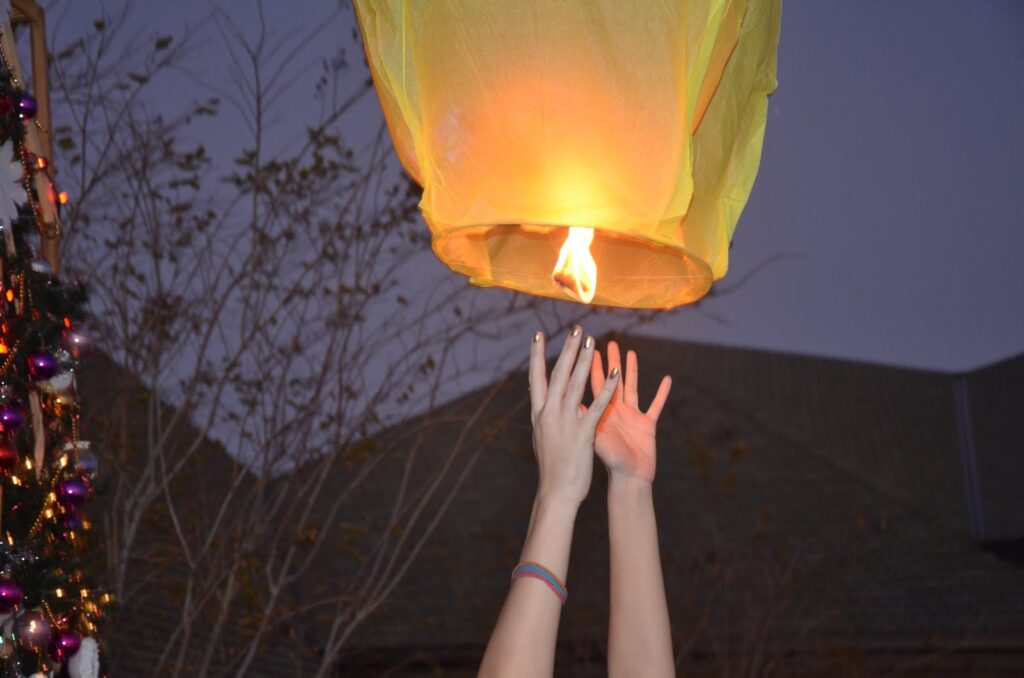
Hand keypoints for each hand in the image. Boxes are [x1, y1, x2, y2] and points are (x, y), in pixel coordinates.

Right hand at [530, 327, 618, 507]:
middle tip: (575, 328)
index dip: (537, 355)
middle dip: (567, 349)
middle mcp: (550, 413)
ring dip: (585, 360)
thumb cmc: (551, 466)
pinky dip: (608, 388)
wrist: (556, 492)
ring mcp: (566, 422)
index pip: (536, 377)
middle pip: (558, 374)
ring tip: (593, 340)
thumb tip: (539, 403)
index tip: (538, 335)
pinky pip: (598, 406)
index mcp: (539, 413)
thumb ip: (544, 417)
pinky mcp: (583, 433)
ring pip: (576, 384)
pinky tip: (617, 373)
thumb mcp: (542, 437)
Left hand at [590, 341, 670, 483]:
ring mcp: (632, 417)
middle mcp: (615, 411)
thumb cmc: (610, 463)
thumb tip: (566, 400)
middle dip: (611, 362)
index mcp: (600, 413)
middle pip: (613, 381)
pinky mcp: (648, 424)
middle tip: (609, 342)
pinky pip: (656, 405)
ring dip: (632, 371)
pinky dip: (661, 393)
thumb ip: (585, 418)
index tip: (588, 347)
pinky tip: (667, 379)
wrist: (629, 482)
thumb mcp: (594, 436)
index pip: (594, 384)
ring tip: (631, 352)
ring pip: (632, 387)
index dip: (591, 365)